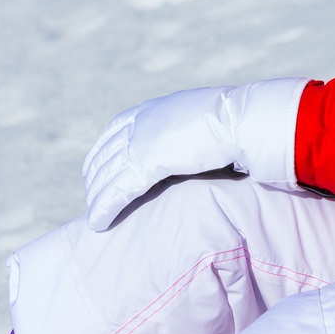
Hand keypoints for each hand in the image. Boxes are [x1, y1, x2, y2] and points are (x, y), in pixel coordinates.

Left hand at [83, 79, 309, 230]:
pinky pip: (116, 191)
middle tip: (93, 197)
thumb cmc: (233, 121)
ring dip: (97, 197)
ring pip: (107, 175)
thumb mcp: (202, 119)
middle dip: (96, 177)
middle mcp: (142, 123)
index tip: (98, 168)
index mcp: (154, 110)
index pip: (115, 130)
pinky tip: (98, 223)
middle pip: (106, 153)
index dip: (103, 152)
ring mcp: (142, 142)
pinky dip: (104, 208)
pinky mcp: (146, 163)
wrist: (240, 120)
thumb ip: (189, 129)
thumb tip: (198, 140)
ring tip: (95, 217)